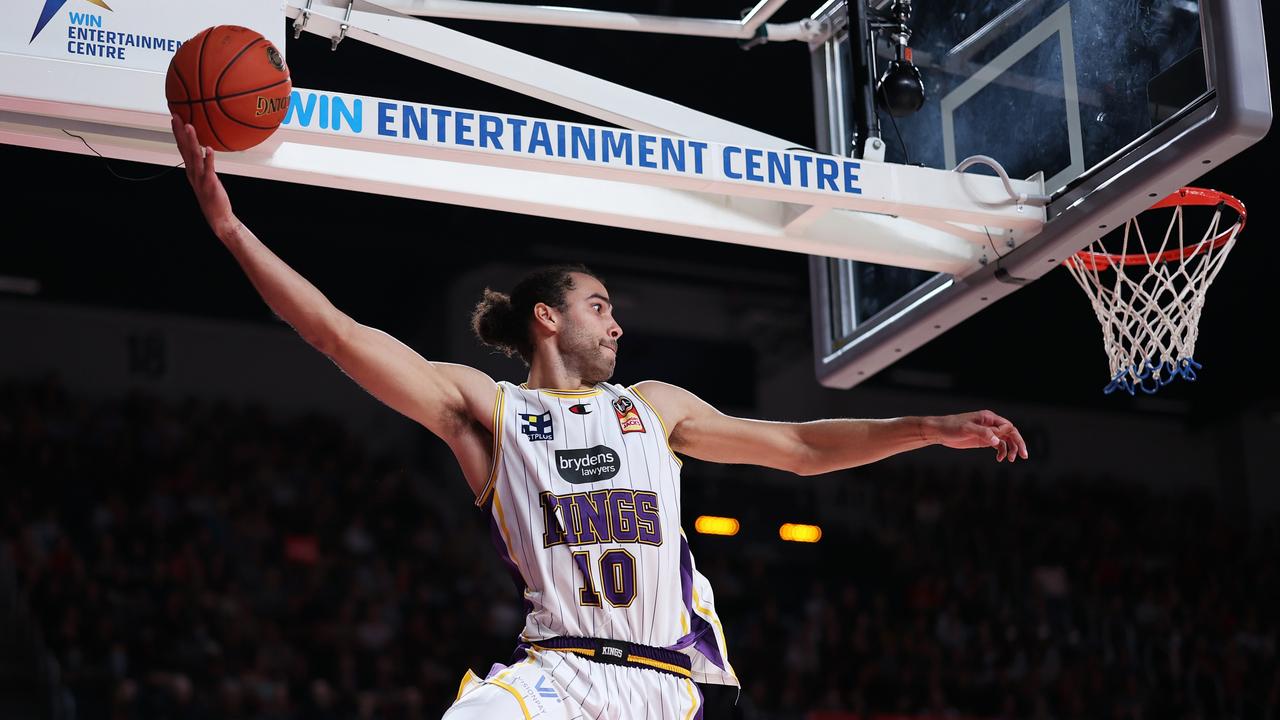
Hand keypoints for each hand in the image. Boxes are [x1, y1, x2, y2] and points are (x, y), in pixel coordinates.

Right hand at [171, 114, 237, 236]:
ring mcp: (200, 178)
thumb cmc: (212, 196)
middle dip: (180, 132)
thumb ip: (203, 164)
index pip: (182, 148)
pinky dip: (208, 159)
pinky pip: (209, 170)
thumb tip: (204, 150)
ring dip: (192, 141)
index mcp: (191, 169)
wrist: (217, 216)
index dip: (178, 133)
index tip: (175, 118)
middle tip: (177, 117)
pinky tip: (208, 149)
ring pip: (194, 157)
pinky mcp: (210, 184)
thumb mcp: (205, 177)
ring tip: (190, 127)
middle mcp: (193, 172)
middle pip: (184, 149)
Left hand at [928, 410, 1027, 462]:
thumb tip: (997, 441)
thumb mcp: (967, 429)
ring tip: (1010, 459)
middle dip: (1018, 443)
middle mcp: (990, 424)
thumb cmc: (952, 427)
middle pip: (1010, 432)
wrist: (940, 431)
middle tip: (1024, 455)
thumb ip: (983, 433)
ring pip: (1006, 440)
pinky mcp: (983, 440)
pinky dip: (1001, 451)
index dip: (1011, 436)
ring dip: (1011, 449)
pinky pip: (998, 445)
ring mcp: (987, 432)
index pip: (1007, 426)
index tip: (1004, 446)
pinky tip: (999, 459)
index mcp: (989, 417)